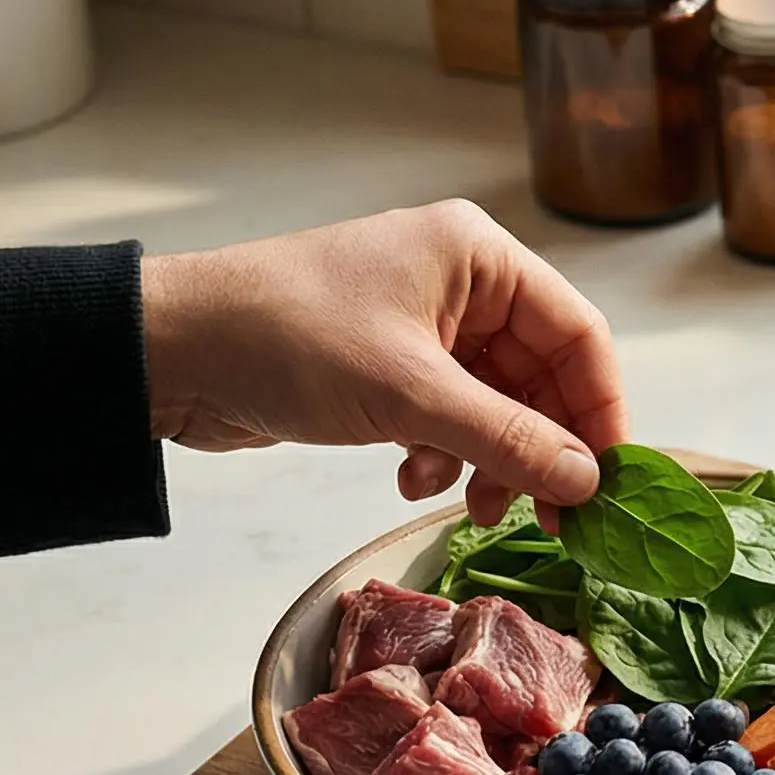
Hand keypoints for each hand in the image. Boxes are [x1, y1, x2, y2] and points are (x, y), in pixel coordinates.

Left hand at [139, 200, 628, 523]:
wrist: (168, 351)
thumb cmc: (286, 341)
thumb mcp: (411, 396)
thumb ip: (510, 440)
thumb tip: (586, 481)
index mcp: (478, 257)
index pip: (578, 334)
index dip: (600, 410)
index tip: (606, 481)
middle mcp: (460, 282)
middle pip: (542, 376)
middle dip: (541, 448)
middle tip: (549, 518)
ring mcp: (423, 325)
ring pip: (497, 404)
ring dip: (491, 460)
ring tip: (476, 507)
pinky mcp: (389, 365)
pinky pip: (450, 416)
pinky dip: (443, 454)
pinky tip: (410, 478)